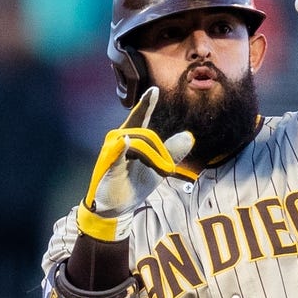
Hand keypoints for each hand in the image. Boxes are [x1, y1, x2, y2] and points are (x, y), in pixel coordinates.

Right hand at [78, 86, 193, 240]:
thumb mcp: (158, 166)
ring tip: (160, 173)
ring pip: (140, 144)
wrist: (116, 207)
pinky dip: (120, 148)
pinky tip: (124, 141)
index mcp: (130, 138)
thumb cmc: (133, 183)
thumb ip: (172, 151)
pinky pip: (116, 154)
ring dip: (154, 160)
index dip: (146, 104)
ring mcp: (112, 151)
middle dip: (161, 153)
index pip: (139, 117)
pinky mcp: (108, 166)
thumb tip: (189, 136)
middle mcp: (118, 139)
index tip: (154, 90)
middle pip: (147, 135)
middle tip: (168, 170)